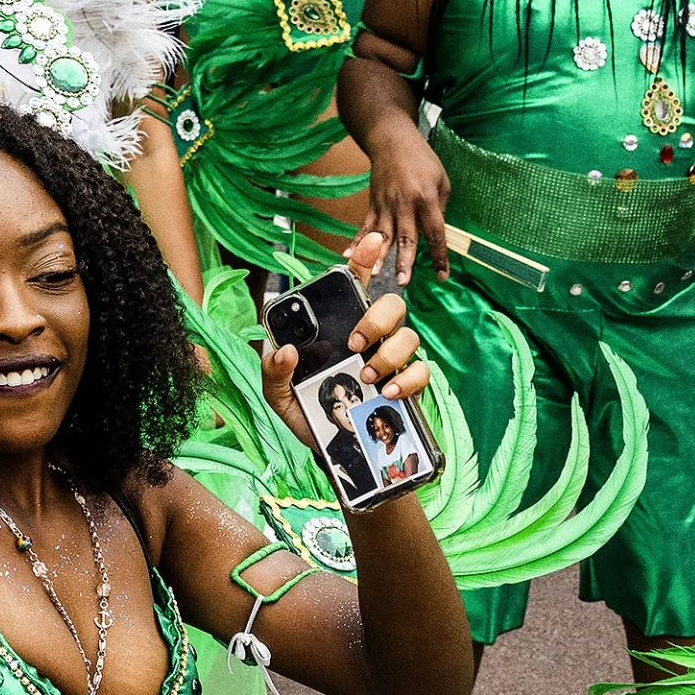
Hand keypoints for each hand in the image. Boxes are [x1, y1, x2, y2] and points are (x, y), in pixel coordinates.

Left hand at [257, 232, 433, 452]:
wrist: (330, 454)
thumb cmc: (305, 413)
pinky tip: (387, 392)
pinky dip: (406, 379)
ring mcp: (392, 361)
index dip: (367, 258)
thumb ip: (273, 372)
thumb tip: (283, 350)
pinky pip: (421, 371)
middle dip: (376, 317)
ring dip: (389, 352)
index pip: (356, 283)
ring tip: (366, 374)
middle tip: (353, 342)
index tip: (374, 241)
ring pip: (409, 336)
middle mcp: (370, 338)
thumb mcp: (278, 394)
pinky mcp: (408, 387)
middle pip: (391, 305)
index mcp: (339, 327)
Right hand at [361, 125, 451, 279]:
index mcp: (427, 199)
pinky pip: (365, 226)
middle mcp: (405, 205)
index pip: (435, 233)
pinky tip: (347, 254)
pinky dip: (356, 241)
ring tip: (373, 274)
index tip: (443, 276)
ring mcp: (386, 205)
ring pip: (383, 236)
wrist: (392, 140)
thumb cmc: (422, 160)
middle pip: (406, 238)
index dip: (439, 256)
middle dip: (404, 262)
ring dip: (378, 257)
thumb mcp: (442, 180)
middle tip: (403, 282)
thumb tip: (434, 234)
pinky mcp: (373, 204)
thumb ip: (440, 209)